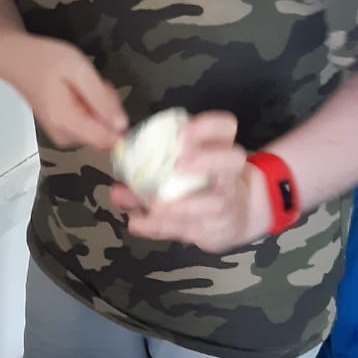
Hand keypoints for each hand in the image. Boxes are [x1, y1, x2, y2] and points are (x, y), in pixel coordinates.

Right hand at [11, 37, 128, 150]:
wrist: (16, 60)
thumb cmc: (45, 60)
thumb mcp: (79, 70)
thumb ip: (102, 99)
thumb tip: (123, 126)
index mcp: (67, 122)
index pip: (107, 141)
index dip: (119, 122)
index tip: (109, 97)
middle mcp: (64, 136)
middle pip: (105, 134)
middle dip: (108, 109)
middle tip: (94, 84)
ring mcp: (62, 135)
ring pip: (99, 129)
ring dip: (100, 107)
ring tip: (83, 85)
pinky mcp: (62, 131)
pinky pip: (89, 126)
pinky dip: (91, 109)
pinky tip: (79, 92)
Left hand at [109, 111, 271, 250]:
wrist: (239, 216)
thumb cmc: (205, 183)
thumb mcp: (188, 164)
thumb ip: (158, 158)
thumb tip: (119, 152)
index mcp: (221, 148)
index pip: (226, 128)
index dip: (209, 127)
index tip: (184, 130)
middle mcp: (229, 174)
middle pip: (232, 160)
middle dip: (206, 160)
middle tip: (177, 163)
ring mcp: (226, 203)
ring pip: (214, 203)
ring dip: (181, 205)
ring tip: (154, 205)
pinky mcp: (215, 230)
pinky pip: (188, 230)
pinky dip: (158, 227)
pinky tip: (137, 223)